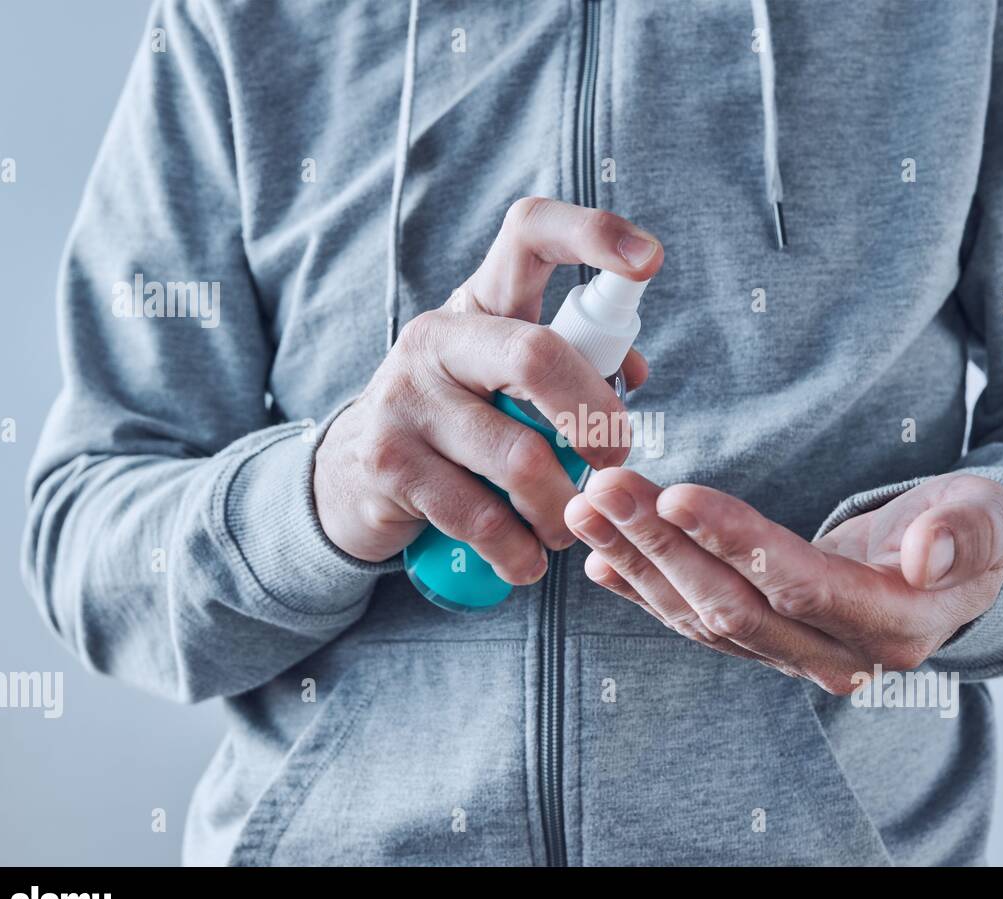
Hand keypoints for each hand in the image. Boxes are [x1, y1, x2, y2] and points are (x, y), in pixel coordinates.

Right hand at [315, 197, 662, 575]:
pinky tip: (526, 560)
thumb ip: (573, 368)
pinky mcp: (389, 463)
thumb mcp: (505, 380)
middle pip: (538, 356)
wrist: (352, 477)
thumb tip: (633, 371)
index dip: (592, 233)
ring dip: (562, 509)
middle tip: (611, 462)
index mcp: (480, 304)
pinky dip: (521, 553)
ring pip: (521, 460)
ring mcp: (407, 398)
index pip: (529, 234)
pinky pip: (484, 520)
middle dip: (596, 420)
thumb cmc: (460, 423)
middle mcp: (437, 336)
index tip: (649, 258)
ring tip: (565, 526)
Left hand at [565, 470, 1002, 692]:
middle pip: (733, 604)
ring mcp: (796, 654)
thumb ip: (965, 533)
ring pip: (703, 616)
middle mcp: (837, 654)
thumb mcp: (990, 518)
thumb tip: (924, 555)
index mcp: (894, 624)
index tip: (673, 495)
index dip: (733, 542)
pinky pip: (697, 624)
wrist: (958, 573)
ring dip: (639, 563)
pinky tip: (602, 563)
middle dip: (662, 547)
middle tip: (604, 490)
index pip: (798, 583)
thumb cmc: (974, 531)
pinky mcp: (767, 642)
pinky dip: (647, 593)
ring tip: (587, 512)